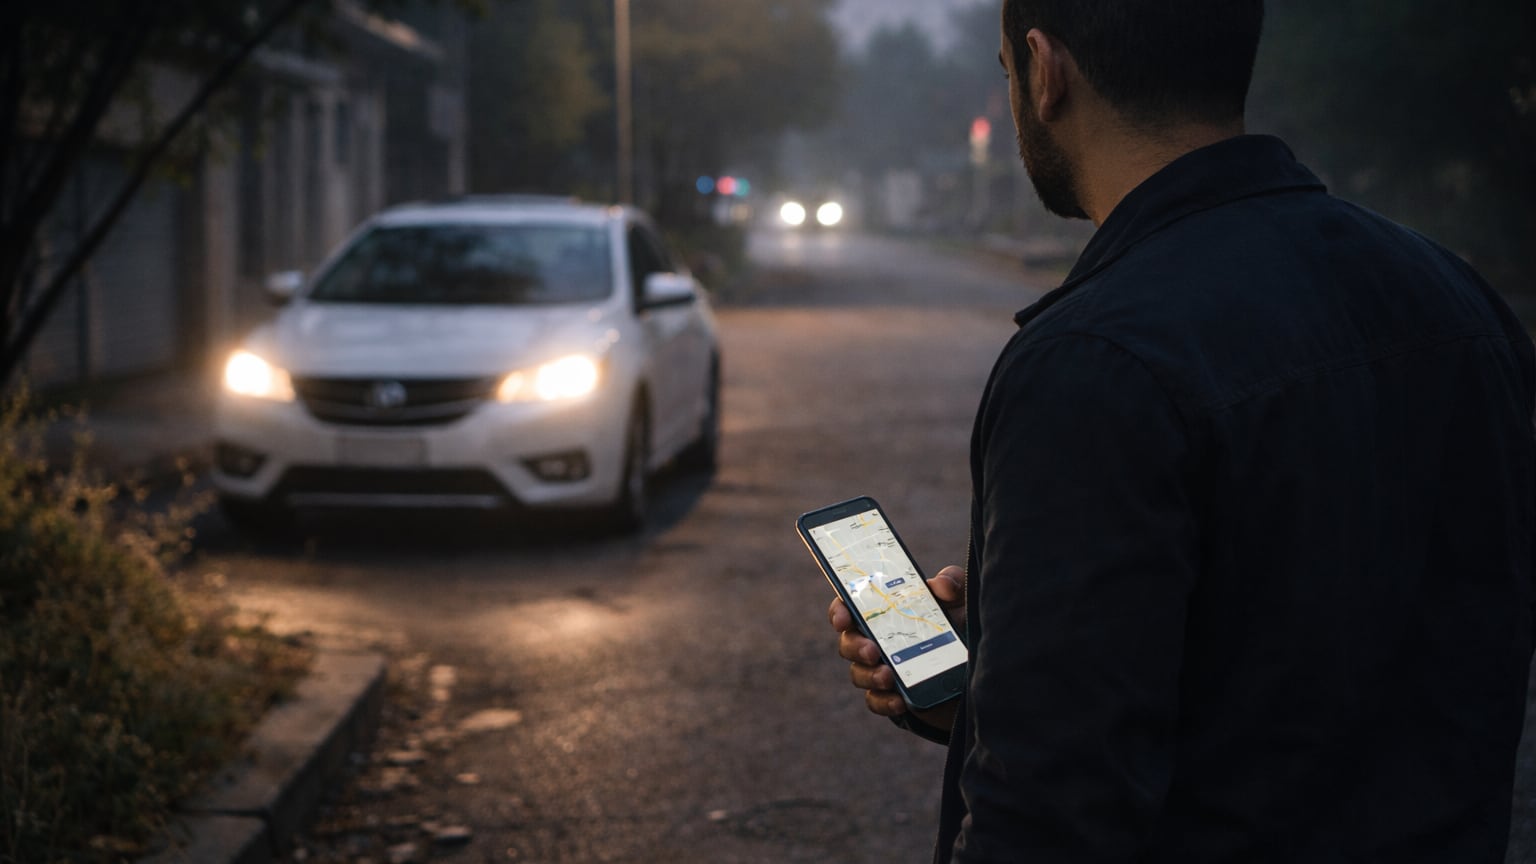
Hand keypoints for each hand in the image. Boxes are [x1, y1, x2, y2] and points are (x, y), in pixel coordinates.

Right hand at [828, 564, 965, 726]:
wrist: (973, 665)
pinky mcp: (893, 694)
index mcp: (883, 610)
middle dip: (856, 647)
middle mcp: (875, 638)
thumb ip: (952, 582)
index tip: (844, 618)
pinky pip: (877, 701)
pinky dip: (884, 701)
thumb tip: (940, 585)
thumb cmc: (958, 622)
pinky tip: (899, 701)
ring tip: (888, 677)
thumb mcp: (960, 598)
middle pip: (848, 642)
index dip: (839, 611)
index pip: (849, 607)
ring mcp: (881, 668)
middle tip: (873, 651)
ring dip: (869, 675)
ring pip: (859, 673)